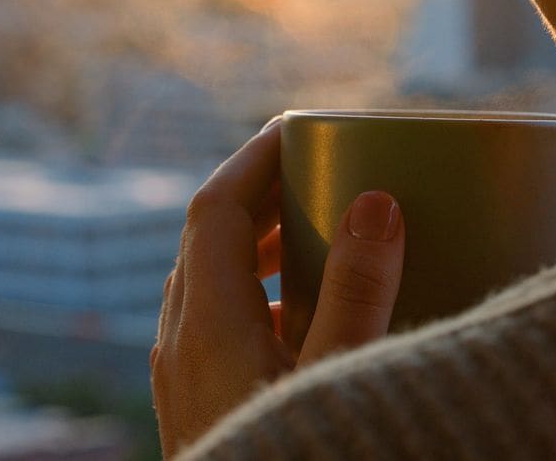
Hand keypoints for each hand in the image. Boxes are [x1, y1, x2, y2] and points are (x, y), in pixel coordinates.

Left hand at [150, 119, 405, 458]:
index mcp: (208, 323)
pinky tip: (298, 308)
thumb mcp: (339, 377)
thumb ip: (357, 292)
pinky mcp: (194, 396)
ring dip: (254, 239)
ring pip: (206, 275)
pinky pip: (213, 312)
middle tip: (316, 171)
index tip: (300, 127)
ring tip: (312, 230)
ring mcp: (181, 371)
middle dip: (260, 192)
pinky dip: (252, 285)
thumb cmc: (296, 458)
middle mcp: (181, 339)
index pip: (216, 207)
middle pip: (206, 236)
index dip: (254, 158)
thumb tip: (374, 201)